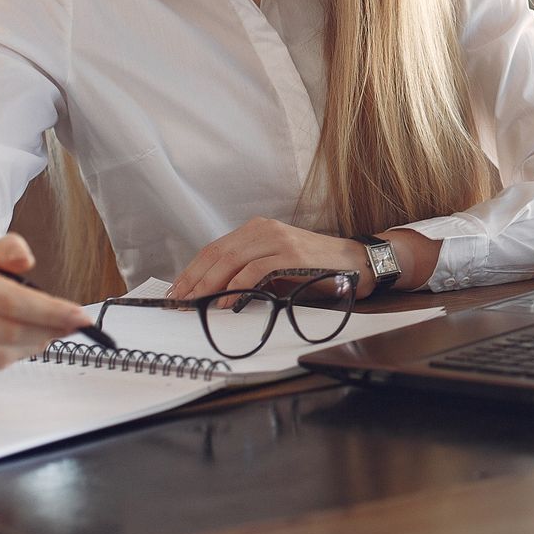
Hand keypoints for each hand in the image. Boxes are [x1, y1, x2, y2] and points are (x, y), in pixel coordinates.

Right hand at [0, 233, 98, 371]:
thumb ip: (7, 247)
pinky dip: (13, 356)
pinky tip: (25, 341)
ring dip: (34, 345)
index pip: (11, 302)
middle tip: (74, 325)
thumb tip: (26, 260)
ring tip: (50, 331)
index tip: (80, 316)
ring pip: (0, 355)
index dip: (50, 312)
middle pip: (9, 332)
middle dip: (50, 330)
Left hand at [167, 217, 369, 299]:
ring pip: (231, 261)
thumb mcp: (276, 267)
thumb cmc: (315, 269)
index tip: (177, 292)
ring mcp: (278, 240)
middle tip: (180, 302)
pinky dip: (237, 288)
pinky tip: (227, 303)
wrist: (356, 263)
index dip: (192, 271)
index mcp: (257, 229)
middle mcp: (264, 229)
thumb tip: (215, 295)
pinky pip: (255, 271)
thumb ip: (249, 273)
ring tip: (197, 304)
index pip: (214, 249)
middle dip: (194, 280)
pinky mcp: (291, 255)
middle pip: (217, 254)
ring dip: (210, 285)